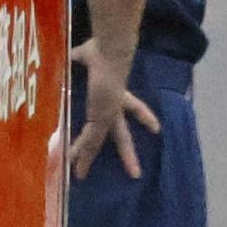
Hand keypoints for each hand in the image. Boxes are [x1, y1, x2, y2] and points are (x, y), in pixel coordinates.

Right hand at [69, 38, 158, 183]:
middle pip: (122, 134)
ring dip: (89, 158)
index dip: (143, 116)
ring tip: (81, 176)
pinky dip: (79, 151)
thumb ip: (79, 57)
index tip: (156, 129)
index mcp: (116, 91)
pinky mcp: (99, 117)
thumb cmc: (101, 50)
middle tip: (135, 173)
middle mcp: (113, 106)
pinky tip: (72, 165)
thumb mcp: (87, 55)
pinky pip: (88, 139)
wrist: (109, 52)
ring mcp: (106, 113)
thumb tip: (69, 53)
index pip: (133, 106)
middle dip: (127, 153)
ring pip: (98, 141)